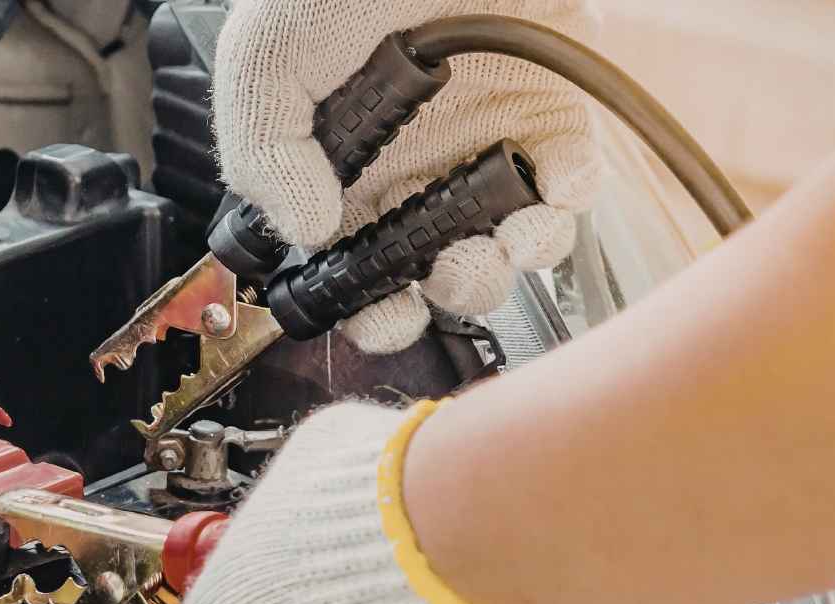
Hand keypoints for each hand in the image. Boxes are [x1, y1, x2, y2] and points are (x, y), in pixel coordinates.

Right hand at [213, 0, 601, 352]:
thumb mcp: (266, 59)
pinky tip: (547, 177)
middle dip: (451, 290)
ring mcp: (482, 141)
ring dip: (512, 256)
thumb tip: (304, 229)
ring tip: (505, 231)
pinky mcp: (549, 111)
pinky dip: (567, 197)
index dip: (371, 308)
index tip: (385, 313)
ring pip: (509, 242)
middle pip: (438, 270)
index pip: (355, 268)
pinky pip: (570, 181)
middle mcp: (413, 166)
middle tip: (450, 267)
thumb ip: (263, 152)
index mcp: (341, 169)